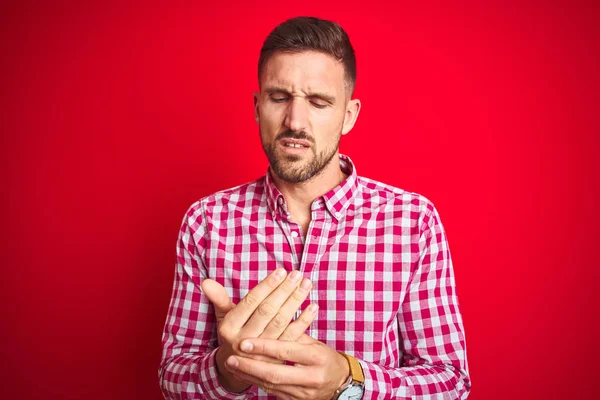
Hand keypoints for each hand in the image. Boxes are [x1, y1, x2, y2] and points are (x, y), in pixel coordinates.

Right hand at [201, 269, 317, 391]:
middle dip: (284, 291)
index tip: (281, 272)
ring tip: (306, 284)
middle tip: (297, 274)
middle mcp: (244, 339)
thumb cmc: (232, 335)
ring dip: (295, 302)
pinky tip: (313, 306)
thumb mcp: (222, 318)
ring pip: (281, 322)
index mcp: (229, 327)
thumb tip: (206, 281)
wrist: (236, 370)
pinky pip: (292, 336)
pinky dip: (304, 321)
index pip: (251, 303)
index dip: (267, 286)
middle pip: (268, 311)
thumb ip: (218, 299)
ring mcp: (261, 350)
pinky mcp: (276, 357)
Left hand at [223, 337, 349, 399]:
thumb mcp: (313, 342)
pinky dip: (256, 382)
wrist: (341, 383)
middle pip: (276, 373)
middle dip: (251, 366)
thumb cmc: (324, 357)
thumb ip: (293, 332)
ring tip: (231, 365)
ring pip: (271, 385)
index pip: (286, 350)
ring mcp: (303, 392)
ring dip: (249, 375)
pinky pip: (272, 392)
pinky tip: (243, 374)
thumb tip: (270, 316)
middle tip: (231, 357)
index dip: (264, 347)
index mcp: (316, 356)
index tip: (245, 342)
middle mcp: (311, 376)